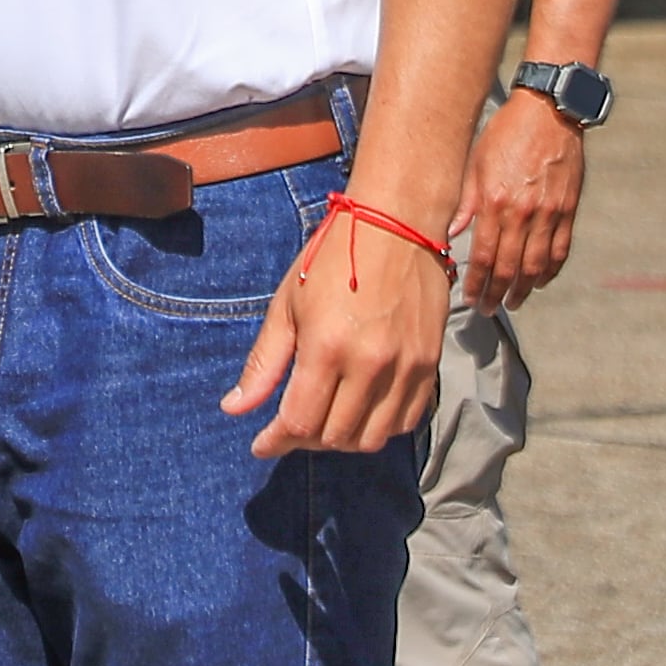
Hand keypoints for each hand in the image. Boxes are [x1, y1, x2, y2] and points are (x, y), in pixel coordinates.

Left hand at [223, 200, 449, 457]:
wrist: (398, 221)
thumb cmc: (334, 255)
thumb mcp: (287, 303)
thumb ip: (264, 362)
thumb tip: (235, 408)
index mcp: (327, 346)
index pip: (299, 423)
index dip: (275, 441)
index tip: (262, 444)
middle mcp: (369, 363)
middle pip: (335, 437)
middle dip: (306, 439)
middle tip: (294, 424)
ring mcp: (405, 366)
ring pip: (373, 438)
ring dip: (344, 438)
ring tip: (327, 418)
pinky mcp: (430, 363)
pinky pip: (406, 420)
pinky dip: (381, 426)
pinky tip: (363, 408)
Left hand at [459, 89, 586, 313]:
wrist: (548, 110)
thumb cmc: (508, 131)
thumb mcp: (476, 162)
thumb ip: (466, 202)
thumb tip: (454, 231)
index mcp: (495, 202)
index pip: (483, 257)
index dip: (477, 283)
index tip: (471, 297)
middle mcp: (523, 212)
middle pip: (508, 268)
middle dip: (496, 294)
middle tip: (489, 308)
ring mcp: (549, 213)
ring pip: (536, 266)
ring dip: (523, 289)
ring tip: (513, 301)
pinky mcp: (568, 209)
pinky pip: (561, 250)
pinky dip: (550, 271)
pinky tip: (540, 280)